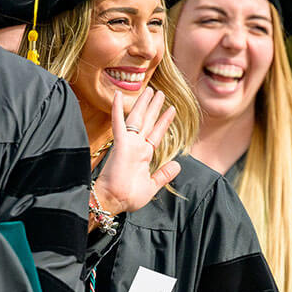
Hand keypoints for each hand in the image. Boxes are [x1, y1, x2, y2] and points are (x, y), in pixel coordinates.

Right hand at [95, 88, 180, 214]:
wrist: (114, 201)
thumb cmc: (129, 196)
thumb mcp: (152, 185)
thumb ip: (164, 174)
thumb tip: (178, 164)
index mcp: (143, 155)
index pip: (156, 134)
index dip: (163, 121)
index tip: (171, 109)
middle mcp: (136, 146)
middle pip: (147, 122)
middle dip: (154, 107)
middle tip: (160, 93)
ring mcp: (128, 144)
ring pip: (137, 118)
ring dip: (143, 104)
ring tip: (150, 90)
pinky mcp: (120, 144)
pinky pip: (119, 123)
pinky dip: (118, 109)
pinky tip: (118, 95)